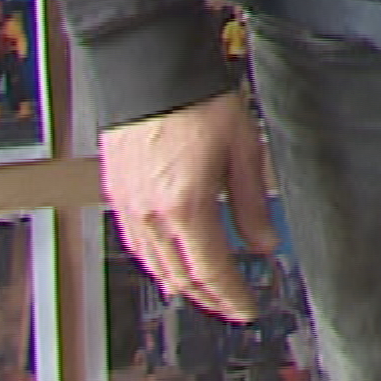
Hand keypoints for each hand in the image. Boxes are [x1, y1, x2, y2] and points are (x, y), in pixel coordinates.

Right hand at [101, 91, 274, 322]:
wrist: (151, 71)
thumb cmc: (200, 103)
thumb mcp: (244, 150)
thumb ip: (252, 205)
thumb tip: (264, 246)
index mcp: (186, 207)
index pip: (212, 271)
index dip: (232, 296)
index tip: (248, 309)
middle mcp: (151, 215)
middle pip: (180, 276)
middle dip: (208, 298)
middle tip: (230, 306)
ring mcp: (128, 207)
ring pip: (154, 265)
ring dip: (181, 284)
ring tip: (205, 292)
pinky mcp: (116, 194)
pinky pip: (136, 244)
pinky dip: (156, 262)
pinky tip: (170, 262)